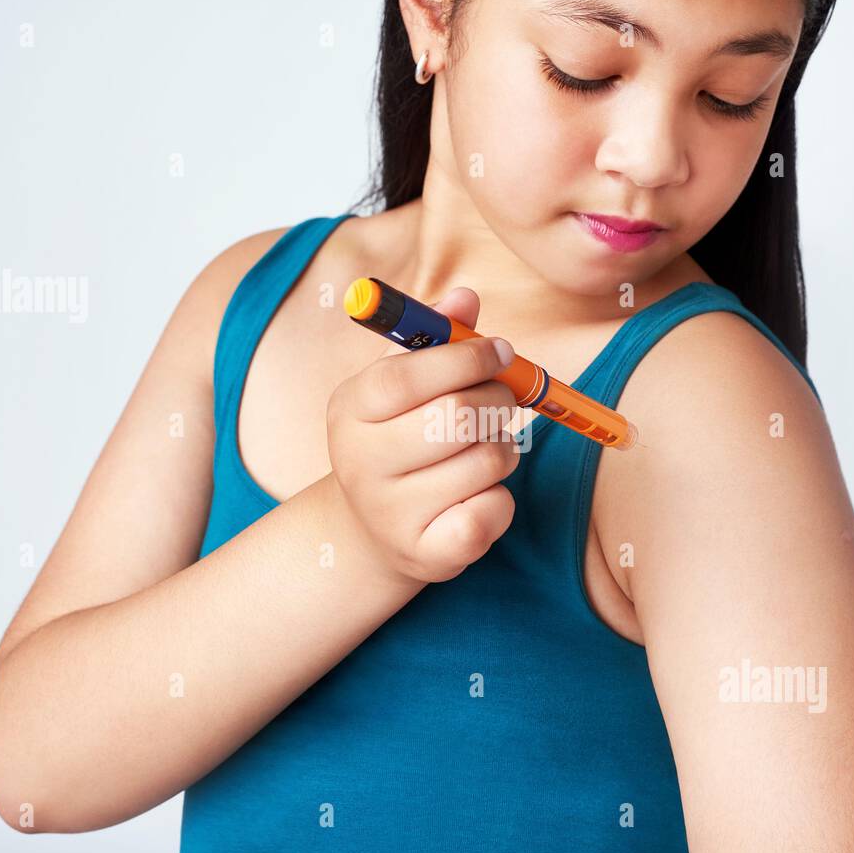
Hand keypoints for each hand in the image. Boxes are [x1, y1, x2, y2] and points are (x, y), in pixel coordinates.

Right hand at [326, 287, 519, 582]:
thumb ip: (437, 337)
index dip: (464, 359)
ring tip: (484, 451)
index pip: (406, 378)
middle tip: (502, 398)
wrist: (371, 531)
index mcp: (350, 409)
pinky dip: (501, 499)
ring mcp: (389, 513)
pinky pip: (493, 512)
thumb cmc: (400, 438)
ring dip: (503, 449)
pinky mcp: (425, 555)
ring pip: (486, 463)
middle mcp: (359, 463)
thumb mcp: (405, 384)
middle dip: (496, 400)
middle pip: (454, 419)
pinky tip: (478, 495)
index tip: (499, 352)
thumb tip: (465, 297)